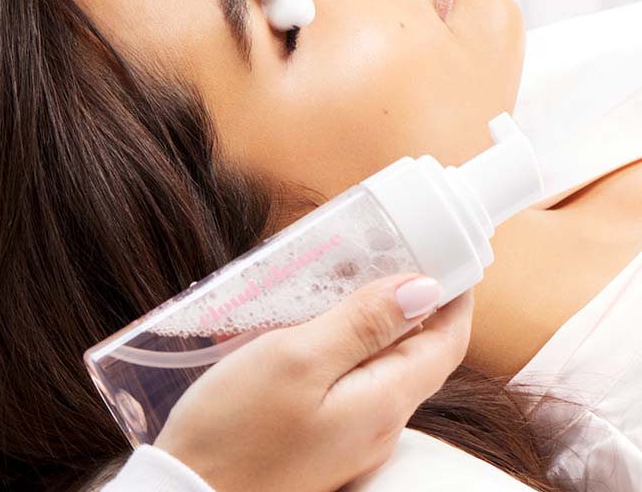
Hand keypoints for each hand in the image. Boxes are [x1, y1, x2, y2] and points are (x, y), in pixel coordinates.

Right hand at [154, 275, 473, 491]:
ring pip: (380, 366)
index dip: (455, 297)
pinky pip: (348, 382)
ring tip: (345, 278)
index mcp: (383, 402)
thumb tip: (425, 289)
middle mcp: (378, 424)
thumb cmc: (236, 429)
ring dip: (373, 321)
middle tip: (389, 253)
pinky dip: (341, 344)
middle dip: (413, 302)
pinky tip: (307, 325)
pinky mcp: (320, 438)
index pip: (446, 343)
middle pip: (417, 354)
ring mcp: (349, 436)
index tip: (445, 254)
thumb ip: (363, 324)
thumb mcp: (298, 359)